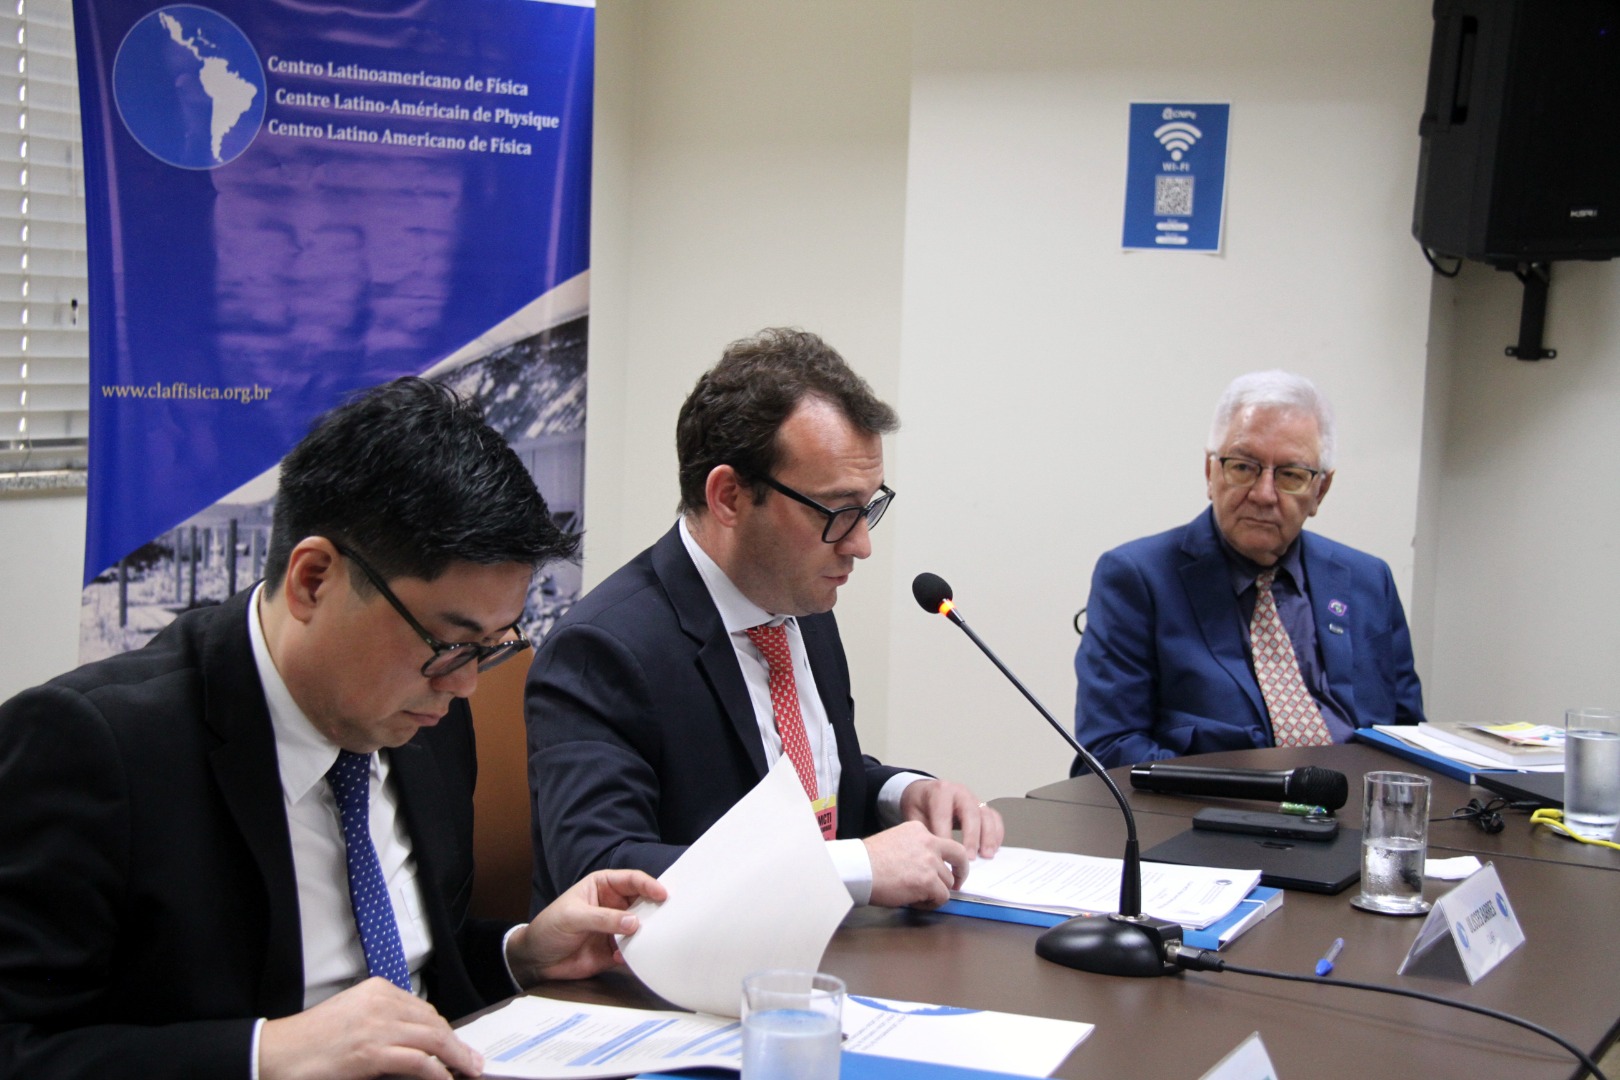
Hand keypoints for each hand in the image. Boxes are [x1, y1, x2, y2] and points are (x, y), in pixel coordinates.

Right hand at [259, 977, 480, 1079]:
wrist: (277, 1053)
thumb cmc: (311, 1042)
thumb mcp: (353, 1019)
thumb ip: (384, 1024)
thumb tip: (416, 1046)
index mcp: (377, 990)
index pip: (424, 1010)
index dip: (445, 1032)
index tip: (458, 1047)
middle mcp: (382, 1002)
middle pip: (434, 1023)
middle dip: (457, 1046)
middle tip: (474, 1063)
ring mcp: (379, 1025)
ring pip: (434, 1039)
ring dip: (457, 1059)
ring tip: (470, 1072)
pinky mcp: (373, 1051)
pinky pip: (419, 1061)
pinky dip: (438, 1073)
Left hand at [506, 868, 667, 985]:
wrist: (535, 960)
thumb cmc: (549, 927)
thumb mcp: (573, 918)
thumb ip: (603, 918)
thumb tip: (634, 923)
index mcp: (603, 886)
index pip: (632, 880)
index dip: (649, 885)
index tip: (663, 895)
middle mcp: (614, 905)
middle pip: (642, 903)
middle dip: (655, 910)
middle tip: (669, 918)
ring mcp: (615, 928)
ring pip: (641, 928)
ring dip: (647, 934)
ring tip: (652, 940)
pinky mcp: (614, 950)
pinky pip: (632, 950)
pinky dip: (635, 954)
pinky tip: (627, 958)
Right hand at [863, 820, 968, 907]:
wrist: (858, 869)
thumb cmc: (869, 860)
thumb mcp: (895, 840)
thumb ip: (914, 848)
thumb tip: (926, 867)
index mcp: (919, 829)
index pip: (944, 844)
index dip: (946, 859)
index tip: (947, 868)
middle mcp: (929, 842)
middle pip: (957, 858)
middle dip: (960, 872)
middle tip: (957, 884)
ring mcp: (930, 862)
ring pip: (948, 882)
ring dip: (936, 891)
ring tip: (916, 896)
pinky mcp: (928, 881)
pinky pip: (942, 897)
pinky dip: (931, 904)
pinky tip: (915, 902)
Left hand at [898, 778, 1004, 857]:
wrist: (924, 793)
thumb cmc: (920, 805)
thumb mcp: (914, 815)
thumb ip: (923, 831)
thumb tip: (932, 853)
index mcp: (940, 791)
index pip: (944, 814)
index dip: (946, 834)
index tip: (946, 853)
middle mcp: (960, 792)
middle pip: (971, 813)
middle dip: (971, 837)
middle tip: (969, 858)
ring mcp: (974, 798)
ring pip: (986, 815)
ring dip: (988, 837)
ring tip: (986, 856)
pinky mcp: (983, 807)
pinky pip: (994, 818)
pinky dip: (997, 834)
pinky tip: (994, 849)